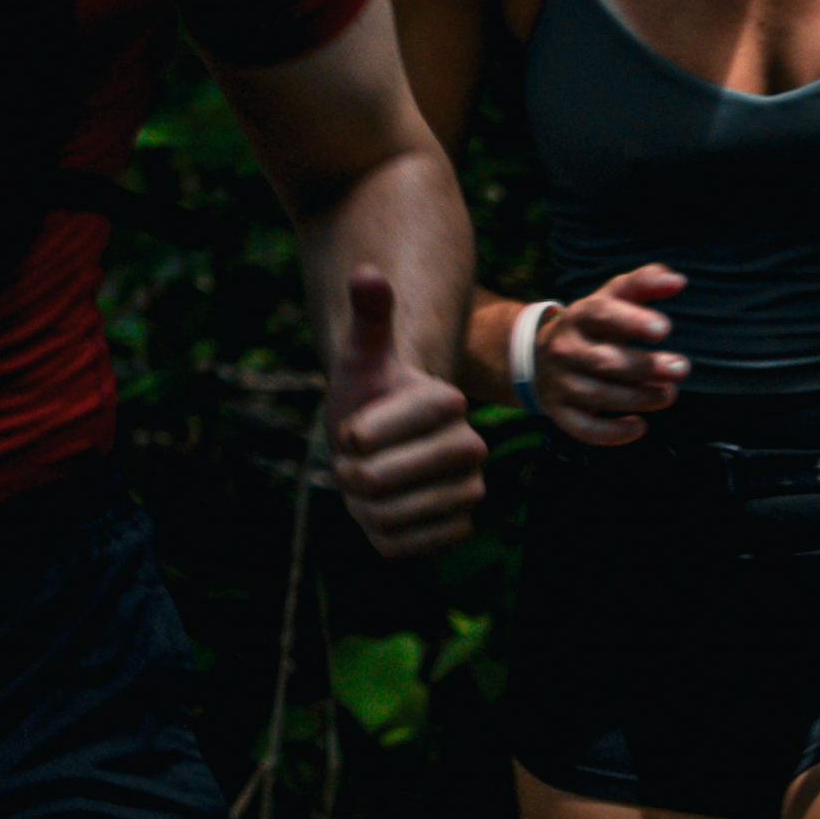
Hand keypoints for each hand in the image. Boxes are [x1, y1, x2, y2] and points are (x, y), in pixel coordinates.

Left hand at [323, 261, 483, 562]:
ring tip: (371, 482)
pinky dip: (379, 533)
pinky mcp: (460, 530)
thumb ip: (369, 317)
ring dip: (362, 505)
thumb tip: (367, 272)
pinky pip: (400, 546)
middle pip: (375, 480)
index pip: (367, 437)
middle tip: (356, 459)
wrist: (391, 440)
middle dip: (350, 473)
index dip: (348, 435)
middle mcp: (471, 446)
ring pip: (387, 517)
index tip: (356, 425)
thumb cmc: (373, 394)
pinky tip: (387, 510)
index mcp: (447, 401)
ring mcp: (470, 491)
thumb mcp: (363, 356)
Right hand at [529, 258, 688, 450]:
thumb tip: (678, 280)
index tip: (664, 328)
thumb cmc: (591, 325)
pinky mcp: (560, 412)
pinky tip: (640, 426)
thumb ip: (644, 284)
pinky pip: (584, 428)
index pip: (601, 313)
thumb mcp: (610, 298)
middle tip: (681, 368)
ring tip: (668, 395)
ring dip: (638, 398)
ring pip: (598, 395)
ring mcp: (560, 383)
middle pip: (604, 360)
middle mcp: (564, 349)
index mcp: (578, 316)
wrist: (540, 356)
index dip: (631, 320)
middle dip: (645, 366)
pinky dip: (612, 433)